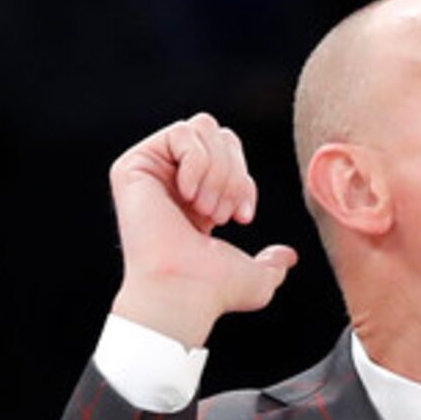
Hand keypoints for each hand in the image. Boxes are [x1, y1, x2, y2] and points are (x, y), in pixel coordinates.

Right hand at [108, 113, 299, 348]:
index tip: (242, 218)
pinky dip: (196, 163)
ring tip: (205, 209)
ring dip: (216, 171)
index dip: (245, 180)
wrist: (185, 291)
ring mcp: (151, 171)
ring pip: (203, 128)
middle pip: (219, 134)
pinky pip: (180, 133)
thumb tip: (288, 257)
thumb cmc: (212, 290)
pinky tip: (187, 195)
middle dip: (232, 173)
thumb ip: (272, 263)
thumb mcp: (255, 276)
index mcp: (196, 198)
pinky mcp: (133, 166)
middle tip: (222, 213)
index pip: (230, 153)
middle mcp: (172, 181)